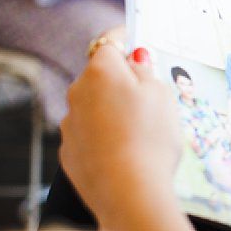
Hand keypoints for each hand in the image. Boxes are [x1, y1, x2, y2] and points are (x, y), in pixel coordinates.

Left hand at [60, 46, 202, 230]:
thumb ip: (145, 72)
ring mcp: (69, 125)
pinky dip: (104, 138)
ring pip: (93, 107)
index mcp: (100, 72)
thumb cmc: (149, 138)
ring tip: (140, 132)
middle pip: (99, 77)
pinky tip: (125, 153)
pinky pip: (89, 135)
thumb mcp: (162, 95)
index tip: (135, 41)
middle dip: (120, 81)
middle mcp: (77, 94)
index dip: (123, 39)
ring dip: (111, 111)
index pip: (108, 43)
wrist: (128, 191)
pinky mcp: (69, 154)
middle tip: (149, 95)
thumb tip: (135, 60)